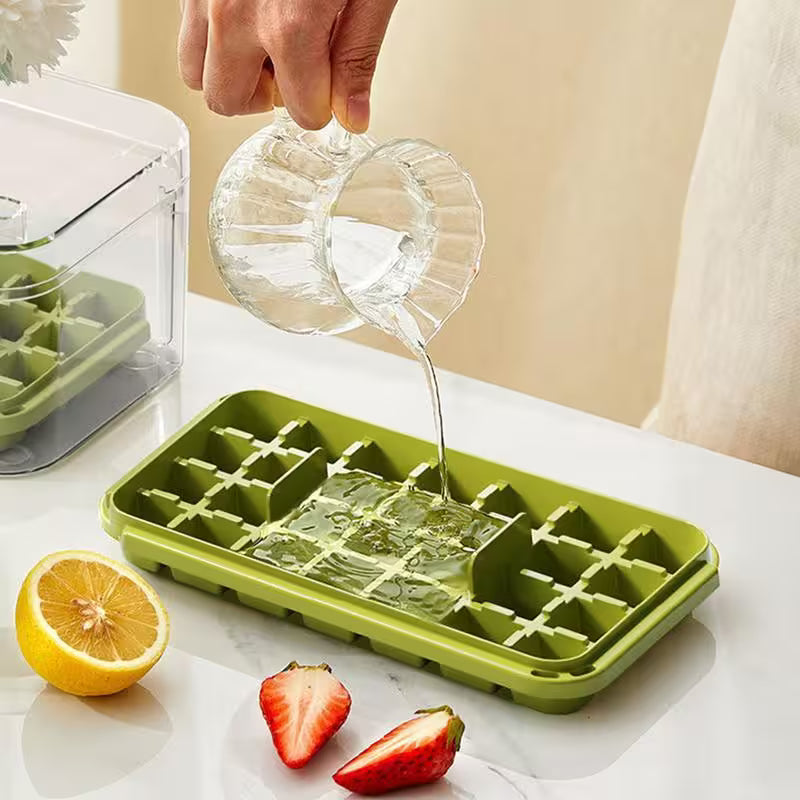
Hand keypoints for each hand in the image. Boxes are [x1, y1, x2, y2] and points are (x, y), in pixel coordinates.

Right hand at [178, 0, 397, 131]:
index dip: (322, 105)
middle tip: (293, 74)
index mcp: (289, 25)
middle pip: (228, 101)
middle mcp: (234, 13)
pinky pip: (188, 33)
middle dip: (265, 99)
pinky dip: (214, 39)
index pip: (300, 112)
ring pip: (195, 72)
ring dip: (231, 73)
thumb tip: (352, 116)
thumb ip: (357, 56)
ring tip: (265, 47)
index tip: (331, 86)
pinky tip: (248, 20)